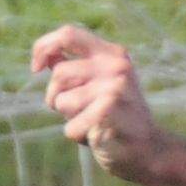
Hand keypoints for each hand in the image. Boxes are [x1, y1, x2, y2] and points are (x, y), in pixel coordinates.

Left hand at [31, 23, 167, 184]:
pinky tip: (97, 137)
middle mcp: (117, 65)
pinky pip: (70, 127)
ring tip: (92, 123)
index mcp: (113, 53)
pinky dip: (77, 136)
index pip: (68, 34)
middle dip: (56, 97)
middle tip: (78, 111)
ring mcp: (116, 88)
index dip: (43, 47)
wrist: (149, 151)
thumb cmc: (116, 117)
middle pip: (59, 74)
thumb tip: (45, 55)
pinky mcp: (110, 113)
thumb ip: (73, 68)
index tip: (36, 69)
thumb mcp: (97, 85)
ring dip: (69, 118)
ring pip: (61, 101)